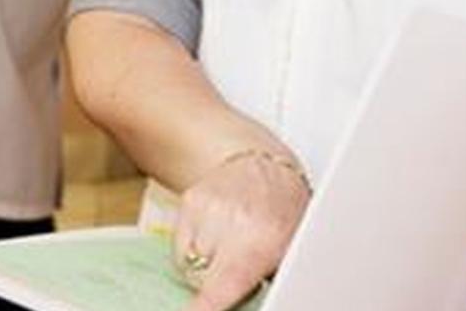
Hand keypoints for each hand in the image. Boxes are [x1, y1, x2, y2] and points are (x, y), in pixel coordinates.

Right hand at [173, 150, 309, 309]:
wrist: (270, 169)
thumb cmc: (284, 215)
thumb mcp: (286, 253)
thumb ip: (259, 279)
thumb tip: (235, 301)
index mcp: (263, 242)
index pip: (223, 285)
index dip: (206, 306)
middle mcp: (233, 221)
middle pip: (202, 277)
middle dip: (216, 279)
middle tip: (238, 262)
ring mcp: (207, 207)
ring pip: (187, 262)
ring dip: (204, 262)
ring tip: (229, 242)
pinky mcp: (190, 199)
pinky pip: (179, 245)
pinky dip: (193, 245)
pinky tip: (215, 230)